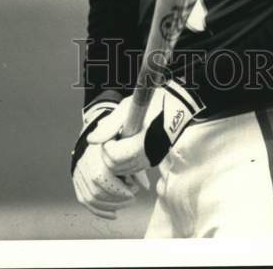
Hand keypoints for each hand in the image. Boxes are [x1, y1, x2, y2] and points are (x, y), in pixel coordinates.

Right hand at [71, 101, 138, 219]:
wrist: (98, 123)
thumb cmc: (118, 127)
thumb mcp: (128, 132)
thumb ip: (135, 156)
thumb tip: (144, 186)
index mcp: (95, 150)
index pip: (101, 177)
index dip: (119, 189)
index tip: (134, 189)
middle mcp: (83, 161)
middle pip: (96, 191)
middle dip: (117, 198)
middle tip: (132, 196)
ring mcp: (79, 170)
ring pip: (90, 198)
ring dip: (110, 205)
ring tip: (125, 201)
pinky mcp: (77, 178)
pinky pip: (84, 198)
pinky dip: (99, 209)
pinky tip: (113, 213)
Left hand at [88, 81, 202, 175]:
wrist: (180, 105)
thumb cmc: (155, 102)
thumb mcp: (128, 107)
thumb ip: (109, 125)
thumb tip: (91, 140)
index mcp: (141, 144)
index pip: (113, 157)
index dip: (106, 145)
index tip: (111, 132)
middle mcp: (147, 157)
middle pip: (115, 167)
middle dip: (108, 153)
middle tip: (113, 135)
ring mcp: (151, 160)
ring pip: (123, 170)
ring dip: (116, 157)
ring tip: (121, 137)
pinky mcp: (153, 160)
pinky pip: (132, 168)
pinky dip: (124, 160)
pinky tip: (128, 143)